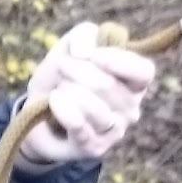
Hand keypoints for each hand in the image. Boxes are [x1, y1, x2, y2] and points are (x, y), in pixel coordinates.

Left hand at [17, 22, 158, 165]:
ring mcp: (115, 131)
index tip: (94, 55)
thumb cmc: (64, 75)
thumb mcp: (72, 46)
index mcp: (135, 82)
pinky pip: (80, 126)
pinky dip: (64, 109)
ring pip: (95, 108)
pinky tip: (54, 100)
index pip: (144, 72)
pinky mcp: (94, 147)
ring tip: (59, 89)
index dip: (119, 61)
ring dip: (68, 90)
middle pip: (108, 85)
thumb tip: (87, 52)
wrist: (38, 110)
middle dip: (76, 70)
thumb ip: (84, 35)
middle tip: (62, 67)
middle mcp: (131, 109)